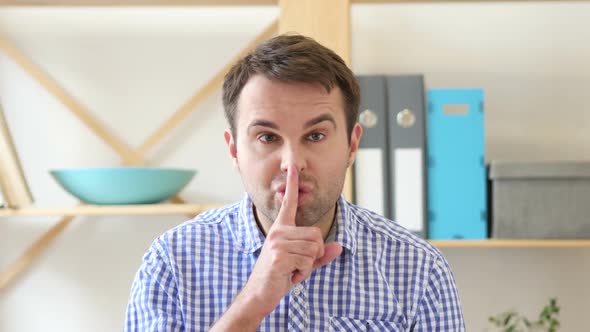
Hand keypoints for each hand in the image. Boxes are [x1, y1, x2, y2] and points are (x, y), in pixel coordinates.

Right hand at [241, 165, 342, 316]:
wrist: (260, 294)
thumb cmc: (280, 276)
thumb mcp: (302, 263)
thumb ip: (321, 255)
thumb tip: (339, 246)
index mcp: (281, 229)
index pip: (289, 203)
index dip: (292, 185)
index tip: (293, 169)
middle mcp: (278, 232)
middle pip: (316, 235)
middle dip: (314, 254)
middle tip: (297, 264)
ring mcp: (277, 243)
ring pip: (314, 248)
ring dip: (308, 265)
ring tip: (291, 269)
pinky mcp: (279, 256)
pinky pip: (307, 261)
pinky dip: (303, 272)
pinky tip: (288, 275)